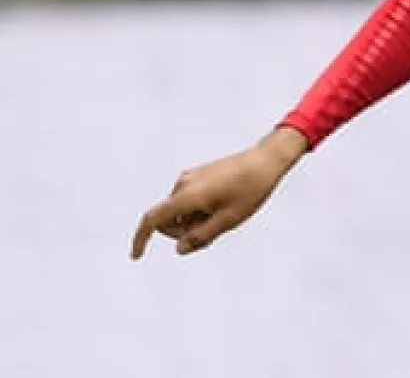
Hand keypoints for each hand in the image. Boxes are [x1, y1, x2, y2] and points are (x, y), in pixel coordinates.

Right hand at [130, 127, 305, 258]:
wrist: (266, 160)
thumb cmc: (251, 189)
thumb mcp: (229, 219)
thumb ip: (201, 236)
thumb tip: (179, 248)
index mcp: (187, 195)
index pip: (153, 219)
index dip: (141, 239)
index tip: (137, 256)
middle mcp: (182, 184)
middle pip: (168, 220)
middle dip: (184, 232)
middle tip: (214, 233)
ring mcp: (190, 178)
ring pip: (180, 211)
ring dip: (194, 222)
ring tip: (225, 216)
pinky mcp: (198, 175)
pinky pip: (189, 201)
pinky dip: (199, 211)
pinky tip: (223, 208)